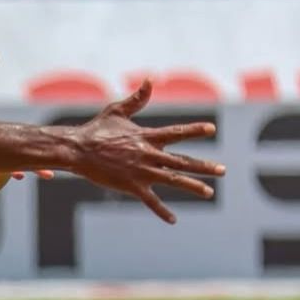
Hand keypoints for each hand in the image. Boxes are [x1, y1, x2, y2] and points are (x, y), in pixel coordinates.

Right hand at [68, 80, 225, 223]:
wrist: (77, 149)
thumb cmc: (96, 129)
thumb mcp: (117, 111)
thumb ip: (137, 99)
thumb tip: (151, 79)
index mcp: (146, 136)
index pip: (176, 133)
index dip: (194, 130)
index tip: (212, 129)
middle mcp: (148, 154)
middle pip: (181, 161)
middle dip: (203, 166)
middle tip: (222, 170)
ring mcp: (141, 171)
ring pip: (172, 180)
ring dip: (192, 186)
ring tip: (209, 192)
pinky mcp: (131, 185)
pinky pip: (150, 200)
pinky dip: (161, 211)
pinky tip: (172, 220)